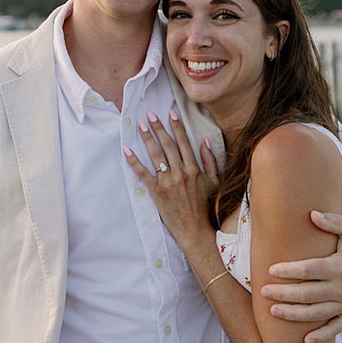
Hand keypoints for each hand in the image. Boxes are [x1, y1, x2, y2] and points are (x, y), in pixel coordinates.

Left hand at [123, 109, 218, 253]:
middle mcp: (181, 173)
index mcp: (194, 169)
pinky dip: (134, 161)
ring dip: (147, 139)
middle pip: (168, 145)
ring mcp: (167, 182)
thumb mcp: (215, 182)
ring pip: (155, 155)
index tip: (170, 113)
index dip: (176, 126)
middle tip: (150, 115)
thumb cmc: (206, 206)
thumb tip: (204, 142)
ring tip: (140, 126)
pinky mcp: (156, 192)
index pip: (184, 142)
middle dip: (158, 128)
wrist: (196, 229)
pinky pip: (143, 173)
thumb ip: (210, 161)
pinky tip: (126, 150)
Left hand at [261, 212, 341, 342]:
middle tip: (263, 292)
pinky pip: (336, 328)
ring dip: (294, 314)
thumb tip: (311, 214)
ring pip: (317, 313)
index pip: (309, 270)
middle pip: (309, 294)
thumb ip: (332, 221)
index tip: (271, 270)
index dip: (289, 271)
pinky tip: (305, 341)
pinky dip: (322, 336)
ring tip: (273, 312)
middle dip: (284, 294)